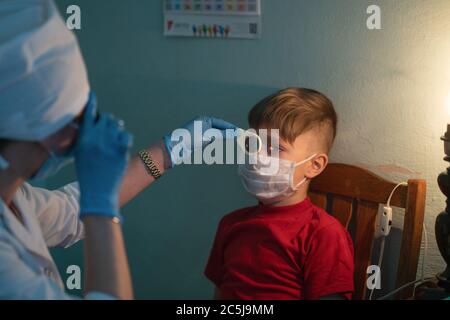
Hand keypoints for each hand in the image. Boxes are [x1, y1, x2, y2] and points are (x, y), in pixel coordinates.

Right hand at [75, 92, 132, 218]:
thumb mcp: (80, 153)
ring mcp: (109, 143)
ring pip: (117, 124)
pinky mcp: (121, 149)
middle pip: (106, 118)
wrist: (98, 191)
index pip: (88, 114)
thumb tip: (97, 124)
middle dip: (108, 122)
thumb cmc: (87, 172)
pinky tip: (120, 146)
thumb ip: (87, 136)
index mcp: (83, 138)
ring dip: (116, 129)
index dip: (91, 102)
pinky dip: (124, 138)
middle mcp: (96, 138)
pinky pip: (126, 135)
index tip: (92, 95)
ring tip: (113, 139)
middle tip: (108, 130)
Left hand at [163, 116, 236, 166]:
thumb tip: (235, 133)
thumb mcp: (209, 135)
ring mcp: (199, 132)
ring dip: (220, 138)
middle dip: (226, 133)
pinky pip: (209, 140)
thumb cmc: (191, 138)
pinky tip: (214, 146)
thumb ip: (223, 134)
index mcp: (204, 119)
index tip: (239, 131)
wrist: (176, 147)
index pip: (221, 122)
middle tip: (236, 137)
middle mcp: (202, 124)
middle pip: (218, 128)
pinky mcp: (197, 140)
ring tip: (226, 141)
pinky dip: (213, 143)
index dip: (230, 127)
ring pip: (214, 135)